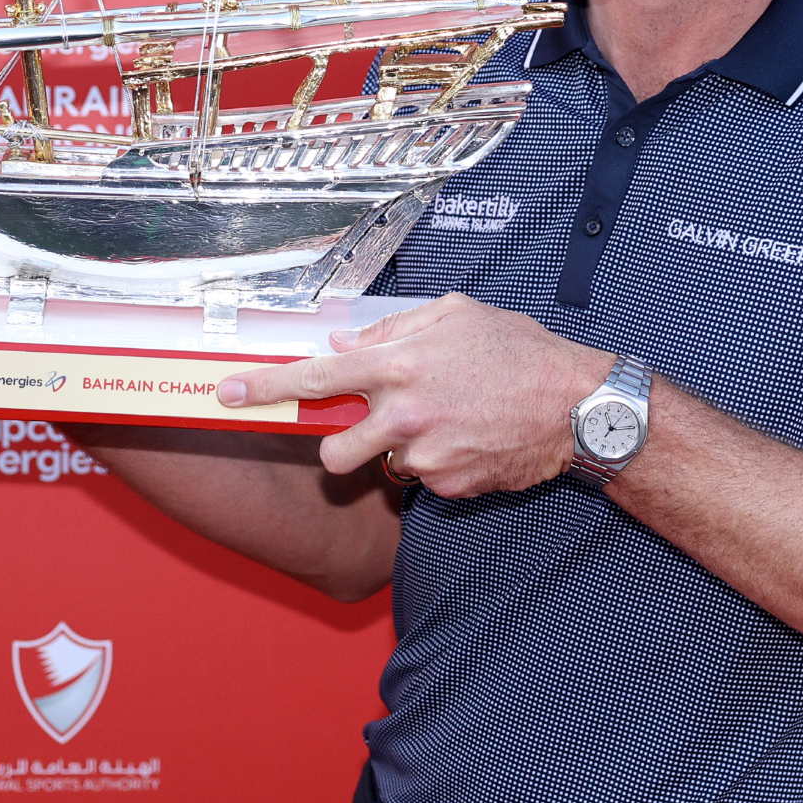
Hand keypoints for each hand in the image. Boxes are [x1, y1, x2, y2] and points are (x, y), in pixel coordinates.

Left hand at [215, 293, 612, 497]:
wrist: (575, 406)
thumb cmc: (518, 352)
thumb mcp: (455, 315)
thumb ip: (394, 326)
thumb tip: (347, 341)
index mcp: (399, 363)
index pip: (314, 377)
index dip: (264, 387)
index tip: (227, 393)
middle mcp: (404, 413)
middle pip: (333, 452)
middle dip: (339, 449)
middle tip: (370, 432)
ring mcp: (426, 456)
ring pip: (383, 465)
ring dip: (402, 451)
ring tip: (447, 426)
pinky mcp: (448, 487)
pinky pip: (424, 481)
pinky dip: (440, 465)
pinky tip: (472, 441)